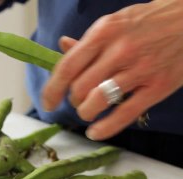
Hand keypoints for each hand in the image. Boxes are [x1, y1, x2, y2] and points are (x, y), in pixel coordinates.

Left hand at [42, 0, 182, 139]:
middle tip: (77, 98)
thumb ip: (86, 41)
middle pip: (80, 88)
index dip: (52, 89)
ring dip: (86, 112)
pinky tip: (95, 132)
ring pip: (99, 101)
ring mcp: (139, 70)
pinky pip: (126, 114)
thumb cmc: (145, 22)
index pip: (68, 67)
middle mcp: (119, 51)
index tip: (48, 102)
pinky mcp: (156, 87)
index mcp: (103, 33)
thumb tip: (62, 47)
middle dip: (73, 99)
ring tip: (88, 110)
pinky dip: (106, 128)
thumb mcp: (111, 23)